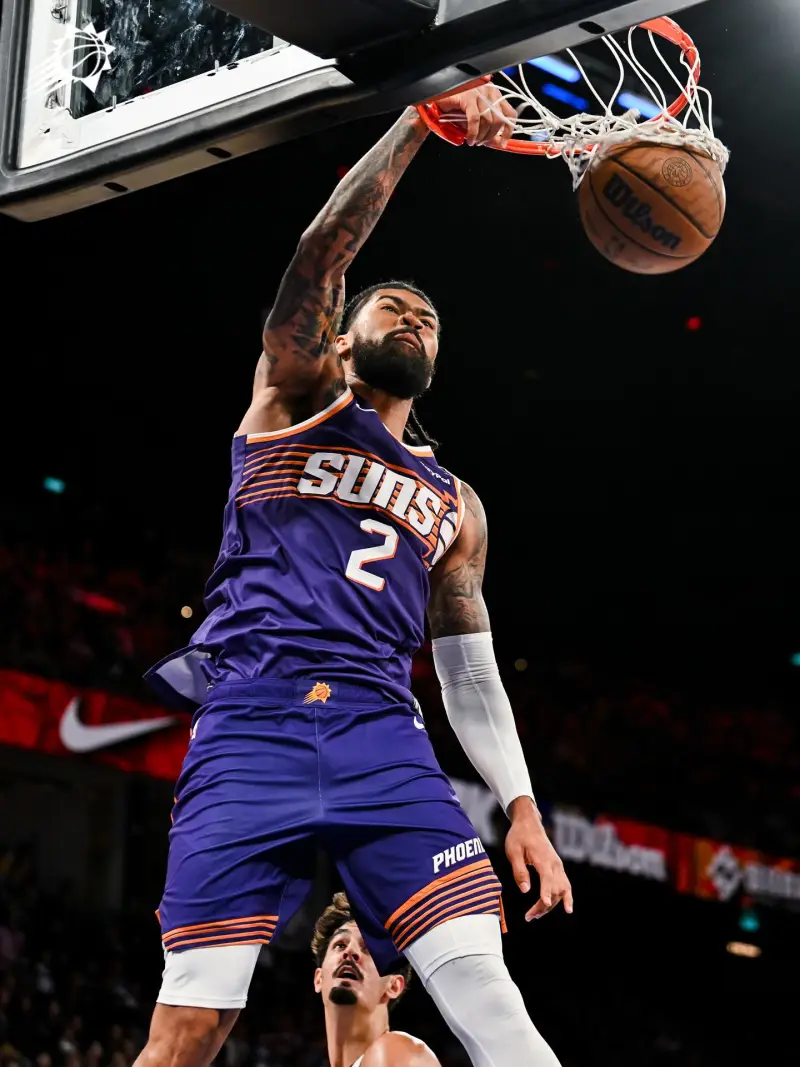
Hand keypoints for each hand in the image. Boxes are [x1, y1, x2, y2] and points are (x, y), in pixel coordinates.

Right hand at [431, 82, 516, 147]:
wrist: (436, 95)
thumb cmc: (454, 105)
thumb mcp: (474, 117)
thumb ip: (485, 128)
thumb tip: (497, 142)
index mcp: (493, 94)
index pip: (510, 113)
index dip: (509, 131)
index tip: (503, 143)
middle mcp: (488, 91)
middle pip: (499, 119)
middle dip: (491, 136)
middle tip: (481, 143)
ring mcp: (478, 93)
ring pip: (488, 120)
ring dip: (481, 136)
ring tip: (473, 141)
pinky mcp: (467, 97)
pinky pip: (474, 119)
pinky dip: (473, 133)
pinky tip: (468, 139)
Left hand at [505, 798, 573, 921]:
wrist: (529, 823)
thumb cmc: (519, 836)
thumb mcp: (513, 851)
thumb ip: (519, 871)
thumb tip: (525, 890)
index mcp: (543, 858)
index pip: (547, 878)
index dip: (546, 892)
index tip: (544, 903)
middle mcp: (554, 864)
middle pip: (555, 889)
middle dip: (544, 906)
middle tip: (529, 917)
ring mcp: (558, 866)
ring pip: (561, 890)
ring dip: (551, 905)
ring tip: (536, 916)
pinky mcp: (558, 868)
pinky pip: (564, 885)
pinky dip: (564, 898)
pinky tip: (566, 908)